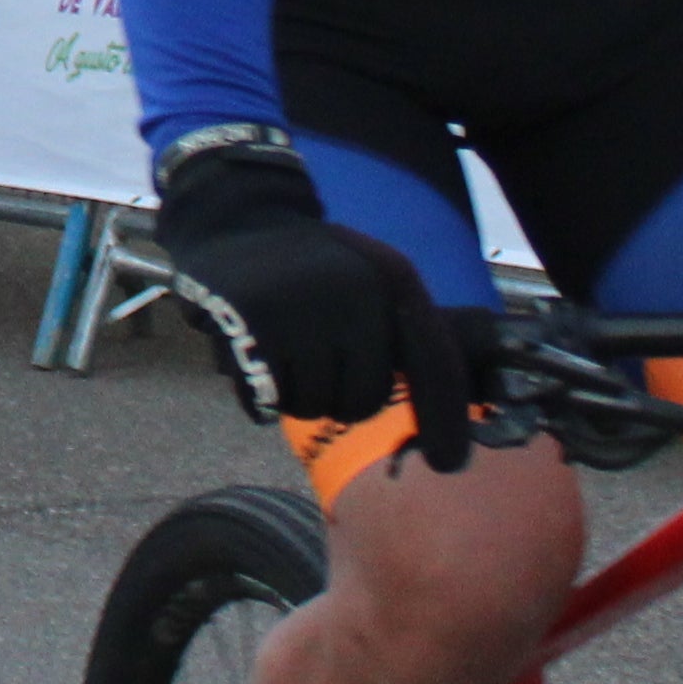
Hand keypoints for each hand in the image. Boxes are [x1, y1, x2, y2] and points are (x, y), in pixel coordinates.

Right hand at [151, 134, 473, 472]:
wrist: (232, 219)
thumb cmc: (309, 270)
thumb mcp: (367, 286)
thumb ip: (400, 340)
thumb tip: (444, 419)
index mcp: (393, 278)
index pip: (433, 362)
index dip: (444, 419)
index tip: (449, 465)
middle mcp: (356, 291)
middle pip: (364, 400)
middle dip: (336, 395)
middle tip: (312, 362)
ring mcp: (304, 306)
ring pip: (313, 406)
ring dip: (294, 395)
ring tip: (279, 351)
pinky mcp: (252, 323)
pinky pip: (265, 403)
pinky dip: (257, 396)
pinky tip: (249, 356)